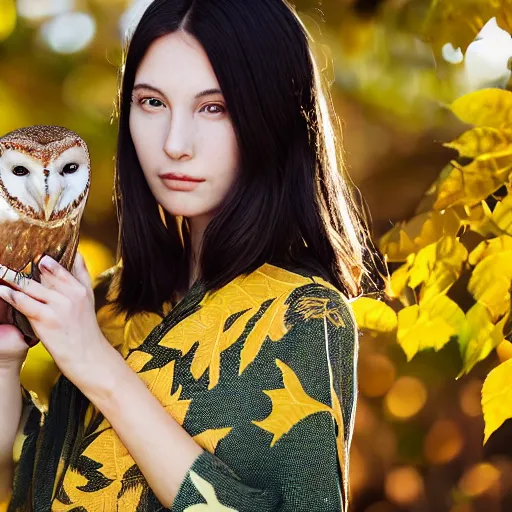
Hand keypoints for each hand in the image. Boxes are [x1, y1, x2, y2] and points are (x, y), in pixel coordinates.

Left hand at [0, 254, 112, 390]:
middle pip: (44, 270)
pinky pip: (23, 302)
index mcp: (81, 287)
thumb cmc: (84, 330)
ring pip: (30, 284)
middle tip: (8, 253)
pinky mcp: (47, 319)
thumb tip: (75, 254)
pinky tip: (1, 290)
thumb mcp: (88, 300)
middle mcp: (71, 293)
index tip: (33, 243)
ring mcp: (60, 305)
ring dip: (10, 277)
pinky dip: (9, 295)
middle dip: (25, 262)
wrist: (88, 356)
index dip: (48, 252)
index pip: (64, 262)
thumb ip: (81, 277)